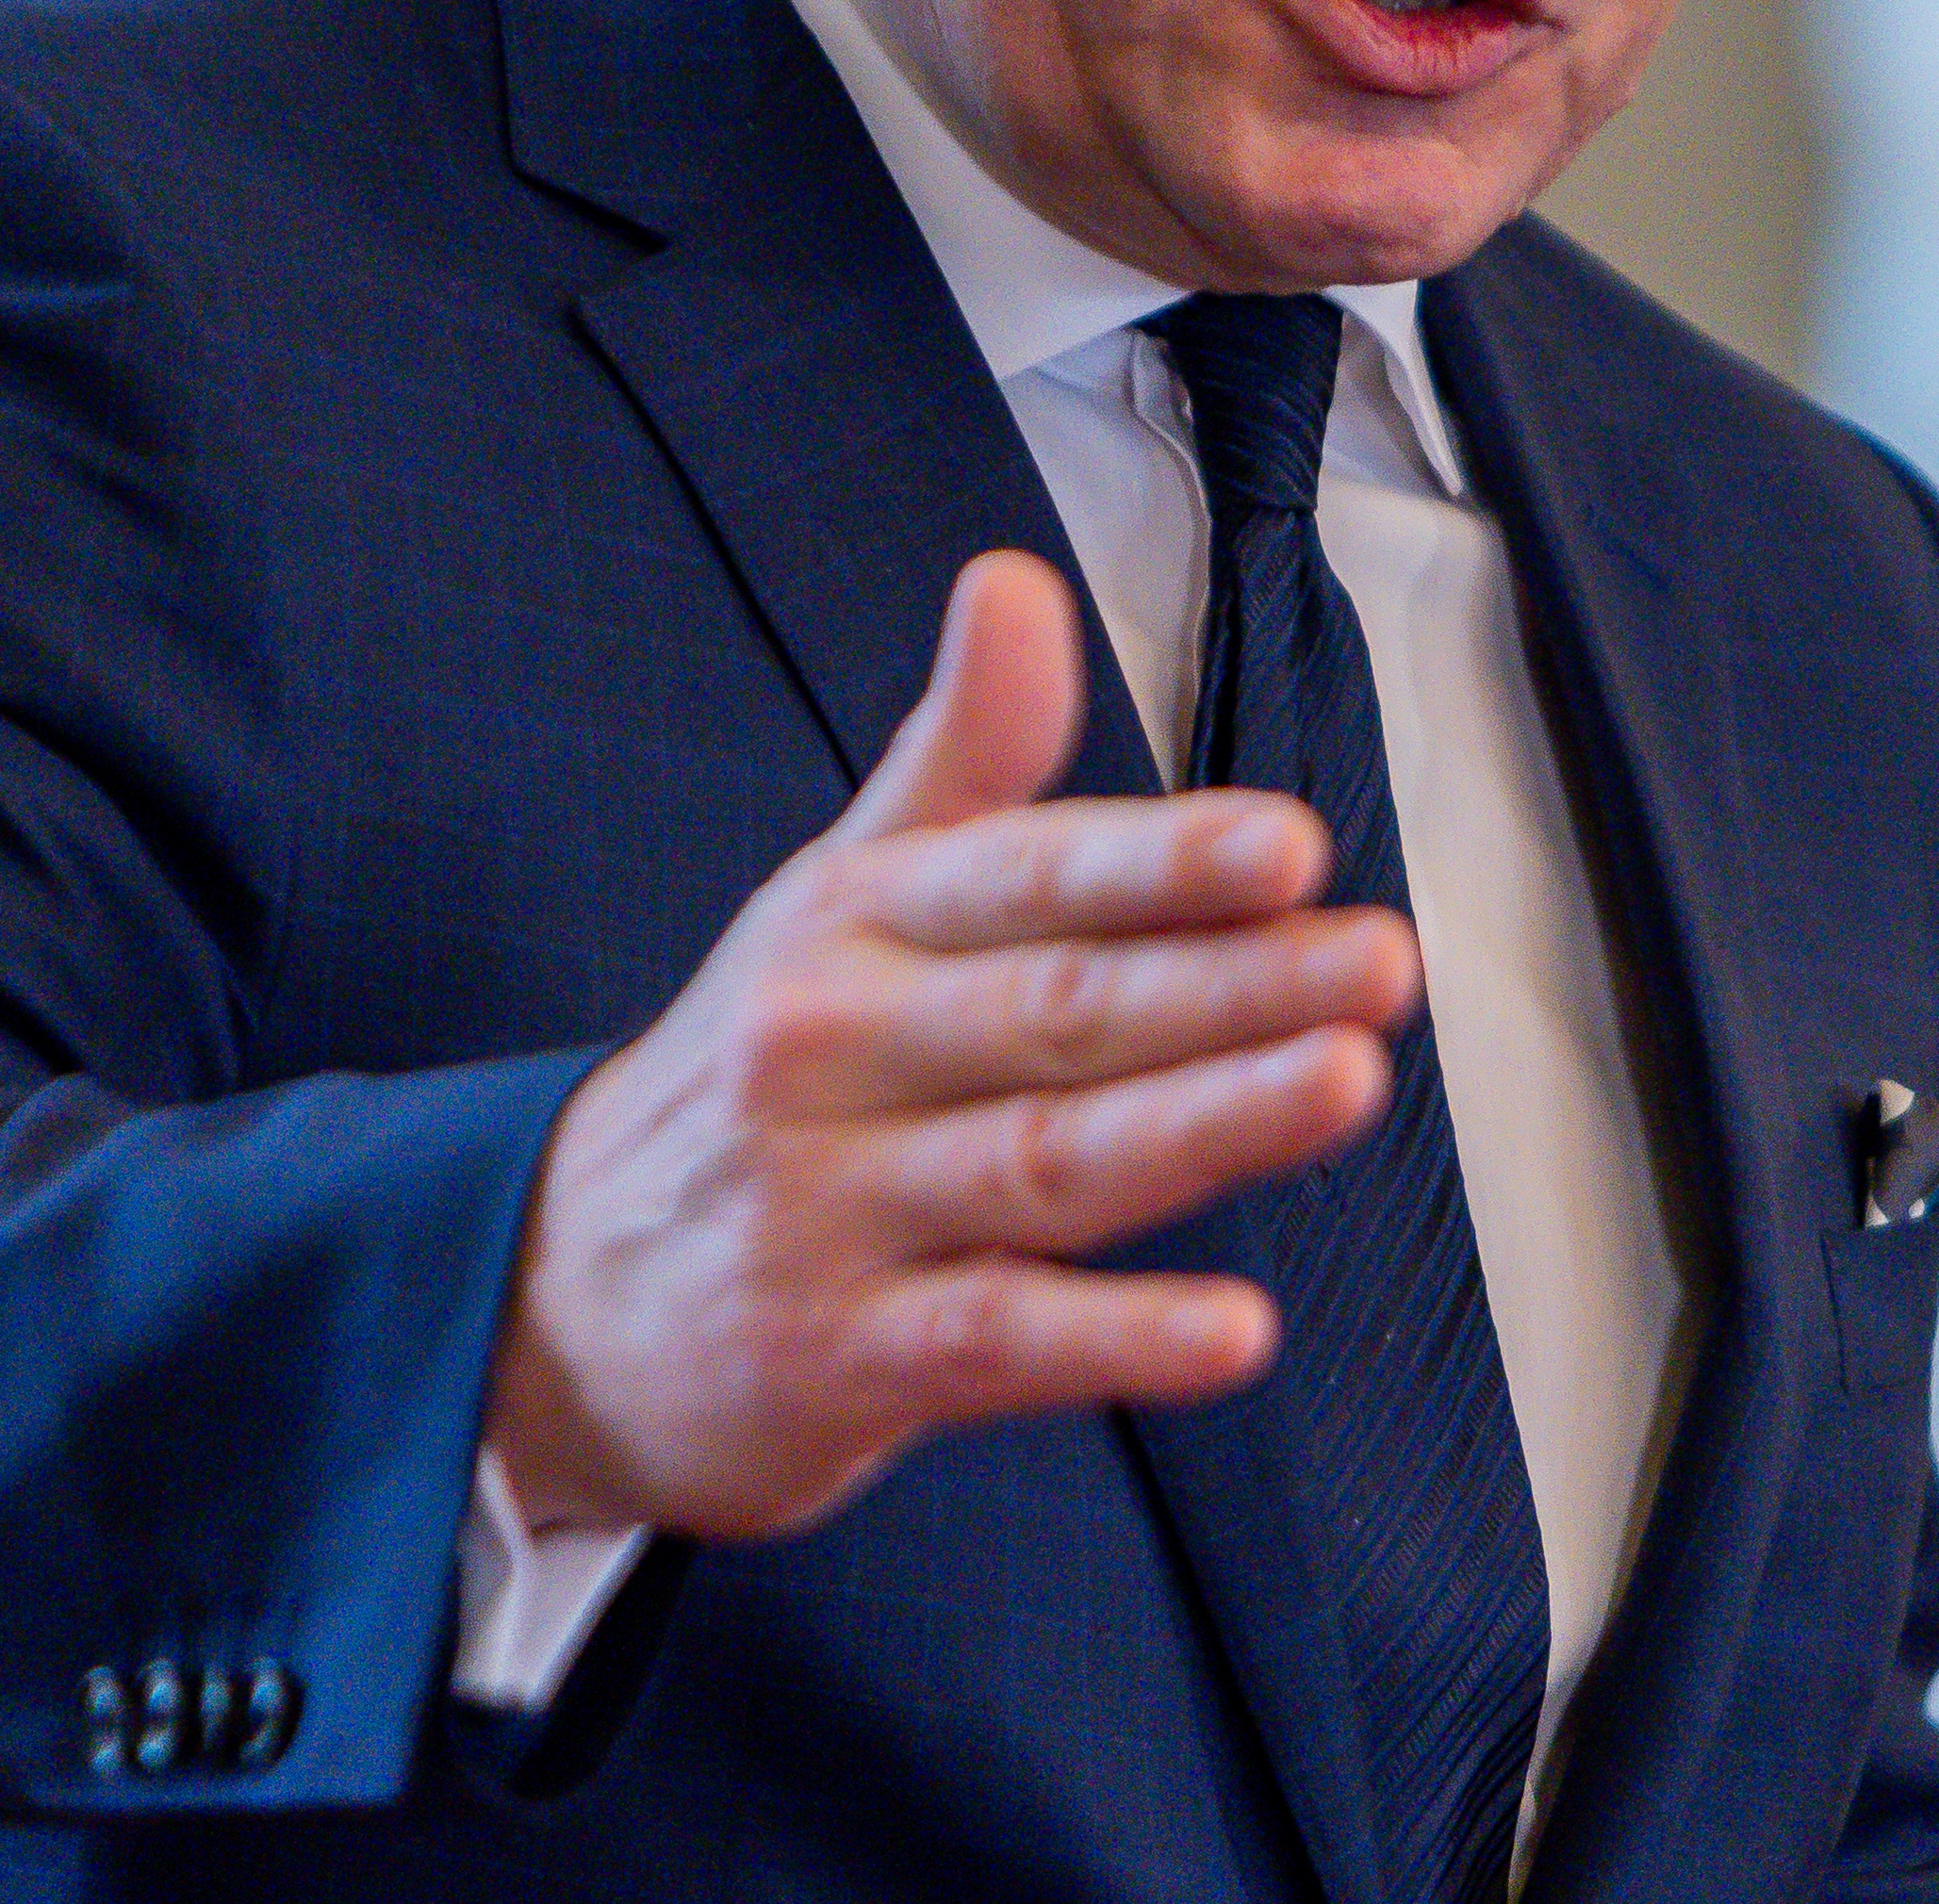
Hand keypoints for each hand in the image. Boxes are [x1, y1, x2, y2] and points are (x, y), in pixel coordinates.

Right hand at [483, 549, 1413, 1540]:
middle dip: (1229, 983)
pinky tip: (1236, 1333)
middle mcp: (836, 1051)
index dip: (1158, 860)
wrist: (558, 1301)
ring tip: (1344, 1082)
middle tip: (1380, 959)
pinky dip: (1119, 1338)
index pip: (1024, 877)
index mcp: (854, 923)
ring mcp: (834, 1209)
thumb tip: (1016, 580)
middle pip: (1059, 1012)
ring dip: (1205, 1124)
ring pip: (1046, 1161)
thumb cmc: (757, 1074)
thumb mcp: (837, 892)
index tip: (1290, 844)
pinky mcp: (841, 1357)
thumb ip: (961, 752)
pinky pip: (996, 1340)